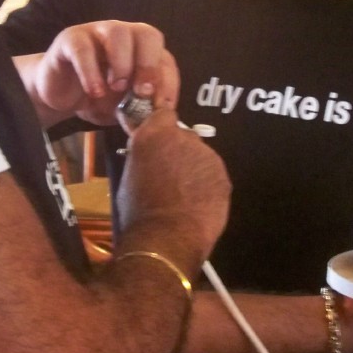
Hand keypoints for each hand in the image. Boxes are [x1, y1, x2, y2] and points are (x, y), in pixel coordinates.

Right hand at [25, 21, 178, 126]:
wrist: (60, 95)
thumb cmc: (98, 97)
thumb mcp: (125, 106)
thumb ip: (142, 105)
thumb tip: (161, 112)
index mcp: (142, 49)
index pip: (164, 57)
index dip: (168, 81)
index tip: (163, 106)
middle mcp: (124, 34)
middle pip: (147, 34)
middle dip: (149, 64)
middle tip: (143, 92)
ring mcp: (97, 32)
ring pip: (117, 32)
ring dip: (122, 63)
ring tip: (117, 89)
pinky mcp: (71, 39)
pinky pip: (83, 48)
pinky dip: (90, 71)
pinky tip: (94, 91)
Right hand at [116, 106, 230, 266]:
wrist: (166, 238)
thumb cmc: (138, 211)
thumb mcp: (129, 176)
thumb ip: (144, 157)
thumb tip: (150, 156)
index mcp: (154, 134)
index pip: (164, 113)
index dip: (162, 126)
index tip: (159, 140)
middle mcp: (183, 138)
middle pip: (184, 136)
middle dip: (178, 150)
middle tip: (169, 173)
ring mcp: (207, 156)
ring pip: (200, 156)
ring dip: (193, 168)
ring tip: (184, 193)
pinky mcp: (223, 176)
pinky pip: (212, 175)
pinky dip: (206, 185)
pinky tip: (197, 203)